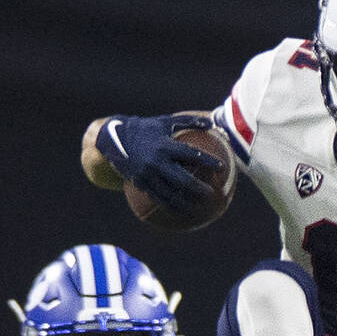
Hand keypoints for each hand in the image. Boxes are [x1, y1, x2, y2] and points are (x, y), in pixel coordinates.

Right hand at [95, 114, 223, 210]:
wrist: (115, 140)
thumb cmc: (146, 129)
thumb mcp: (165, 122)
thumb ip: (188, 122)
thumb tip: (211, 123)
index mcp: (164, 146)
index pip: (191, 154)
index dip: (207, 161)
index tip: (221, 168)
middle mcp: (157, 162)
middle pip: (182, 180)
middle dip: (199, 189)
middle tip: (212, 193)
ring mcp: (148, 175)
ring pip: (171, 194)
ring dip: (187, 203)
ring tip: (201, 208)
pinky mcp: (142, 184)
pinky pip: (159, 200)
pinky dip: (172, 207)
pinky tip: (183, 212)